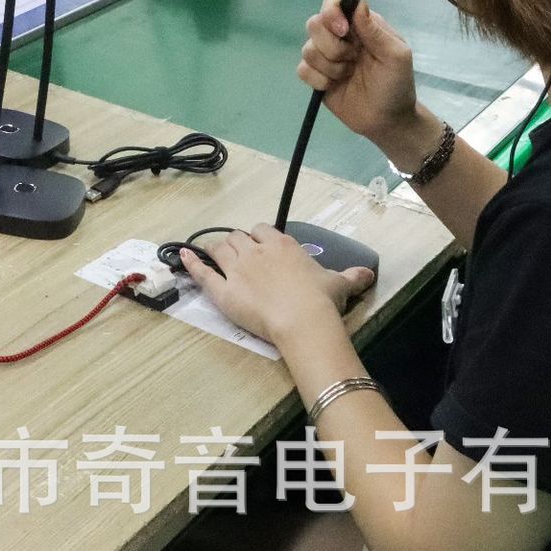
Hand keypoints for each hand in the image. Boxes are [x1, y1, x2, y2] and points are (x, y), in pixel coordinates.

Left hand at [178, 224, 374, 350]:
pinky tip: (182, 256)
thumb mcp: (340, 284)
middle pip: (238, 237)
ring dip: (215, 250)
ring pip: (219, 249)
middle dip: (237, 243)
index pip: (264, 229)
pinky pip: (203, 272)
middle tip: (239, 256)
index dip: (259, 237)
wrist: (303, 320)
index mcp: (282, 245)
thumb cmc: (321, 300)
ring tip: (213, 254)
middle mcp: (256, 251)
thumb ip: (352, 276)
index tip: (261, 246)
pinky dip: (191, 263)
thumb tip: (368, 273)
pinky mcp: (223, 290)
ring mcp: (237, 269)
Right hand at [299, 0, 421, 146]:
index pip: (335, 1)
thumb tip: (358, 4)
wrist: (386, 120)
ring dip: (329, 66)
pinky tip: (333, 86)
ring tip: (347, 75)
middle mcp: (340, 36)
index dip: (331, 11)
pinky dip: (318, 79)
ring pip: (307, 48)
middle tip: (351, 60)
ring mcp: (326, 56)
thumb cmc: (396, 85)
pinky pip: (302, 69)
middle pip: (314, 23)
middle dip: (332, 46)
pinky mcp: (316, 76)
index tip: (342, 31)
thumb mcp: (396, 56)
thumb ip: (376, 30)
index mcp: (360, 25)